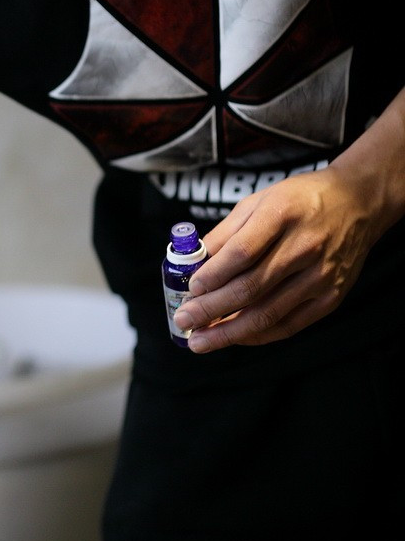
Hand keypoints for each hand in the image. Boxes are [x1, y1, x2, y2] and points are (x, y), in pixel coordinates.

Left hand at [172, 168, 376, 350]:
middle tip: (183, 321)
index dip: (213, 275)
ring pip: (268, 312)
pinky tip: (234, 337)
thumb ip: (226, 233)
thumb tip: (193, 264)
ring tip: (201, 340)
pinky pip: (289, 324)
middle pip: (251, 287)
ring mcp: (321, 275)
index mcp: (282, 214)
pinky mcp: (331, 297)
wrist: (357, 203)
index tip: (190, 289)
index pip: (242, 252)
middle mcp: (305, 246)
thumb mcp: (259, 201)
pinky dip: (258, 335)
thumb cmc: (299, 200)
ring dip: (229, 331)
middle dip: (211, 309)